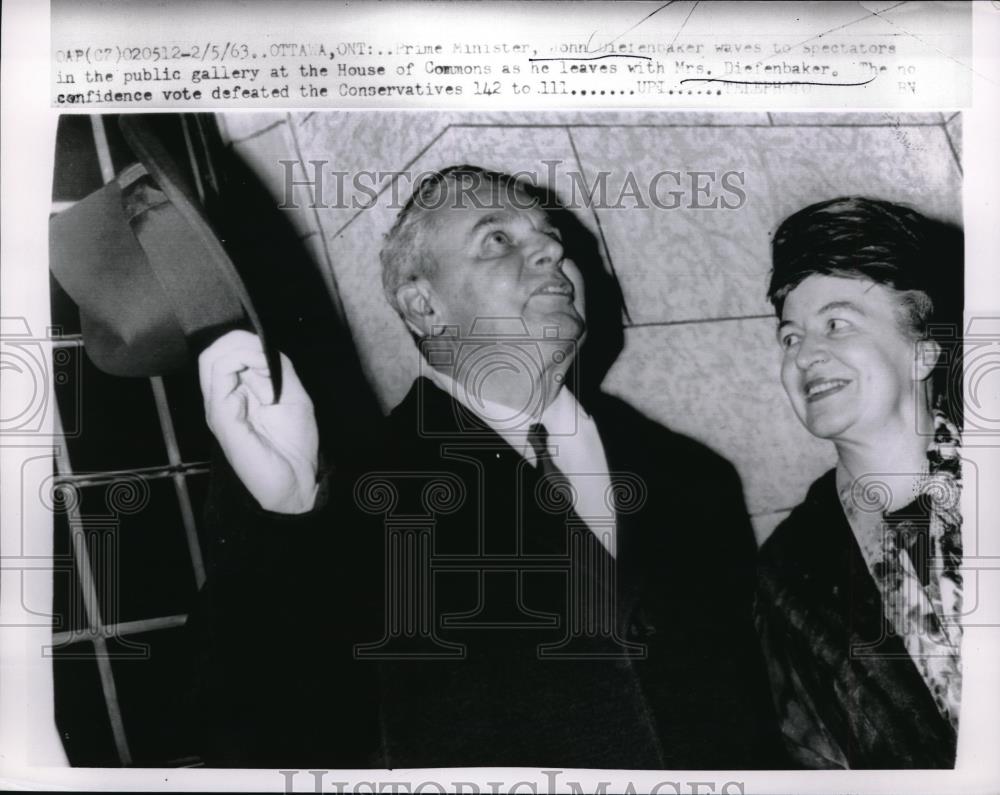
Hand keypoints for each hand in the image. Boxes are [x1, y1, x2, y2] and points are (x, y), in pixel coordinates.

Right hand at [198, 330, 318, 512]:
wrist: (297, 481)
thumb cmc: (294, 444)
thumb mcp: (292, 394)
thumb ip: (277, 368)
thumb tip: (263, 346)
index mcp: (236, 393)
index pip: (226, 351)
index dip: (248, 342)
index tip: (273, 355)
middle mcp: (222, 398)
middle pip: (214, 351)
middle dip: (243, 342)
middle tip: (269, 358)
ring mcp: (219, 408)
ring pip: (212, 359)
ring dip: (245, 352)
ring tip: (268, 370)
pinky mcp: (221, 418)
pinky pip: (220, 378)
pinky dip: (244, 366)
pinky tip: (266, 381)